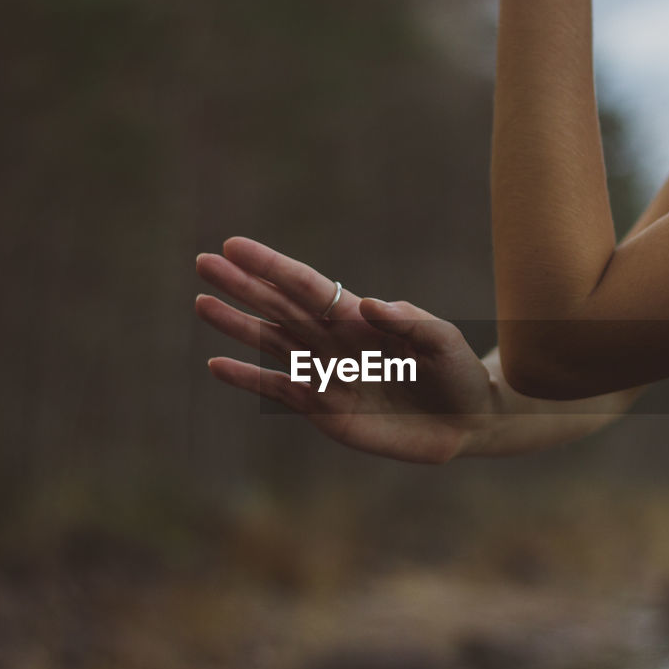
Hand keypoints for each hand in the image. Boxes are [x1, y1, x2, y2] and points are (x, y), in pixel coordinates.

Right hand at [195, 238, 499, 463]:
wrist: (467, 422)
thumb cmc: (458, 372)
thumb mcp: (443, 342)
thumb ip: (409, 321)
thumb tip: (368, 304)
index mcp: (359, 318)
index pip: (306, 286)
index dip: (271, 266)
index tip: (236, 246)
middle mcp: (335, 341)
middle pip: (279, 308)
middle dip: (242, 286)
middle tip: (203, 262)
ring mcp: (326, 374)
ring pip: (271, 344)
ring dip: (237, 325)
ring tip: (202, 304)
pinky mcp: (325, 411)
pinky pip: (279, 392)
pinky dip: (249, 379)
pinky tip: (217, 366)